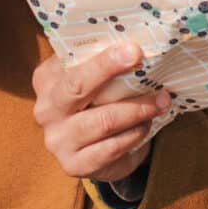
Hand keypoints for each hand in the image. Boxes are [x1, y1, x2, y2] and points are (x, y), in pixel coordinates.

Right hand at [32, 42, 172, 182]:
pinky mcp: (74, 164)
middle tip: (146, 69)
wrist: (89, 146)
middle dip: (114, 77)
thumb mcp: (89, 75)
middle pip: (78, 88)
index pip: (73, 64)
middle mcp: (46, 110)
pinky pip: (111, 148)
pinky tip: (147, 125)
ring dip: (138, 110)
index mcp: (46, 80)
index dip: (104, 59)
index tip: (134, 50)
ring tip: (161, 101)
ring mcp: (57, 140)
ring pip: (103, 121)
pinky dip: (134, 134)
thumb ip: (100, 59)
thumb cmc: (94, 100)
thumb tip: (135, 43)